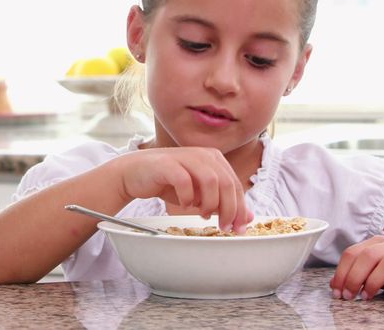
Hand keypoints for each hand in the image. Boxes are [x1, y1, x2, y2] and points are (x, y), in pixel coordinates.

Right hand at [112, 147, 251, 232]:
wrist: (135, 173)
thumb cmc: (168, 183)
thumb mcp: (199, 195)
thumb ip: (222, 202)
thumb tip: (247, 217)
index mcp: (214, 158)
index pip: (236, 184)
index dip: (240, 208)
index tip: (238, 228)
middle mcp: (202, 154)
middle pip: (227, 183)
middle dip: (229, 209)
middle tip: (224, 227)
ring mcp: (185, 157)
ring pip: (210, 181)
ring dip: (209, 203)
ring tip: (202, 213)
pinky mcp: (167, 164)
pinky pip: (185, 181)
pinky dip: (187, 197)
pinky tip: (184, 204)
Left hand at [330, 236, 383, 300]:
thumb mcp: (381, 266)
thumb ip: (361, 272)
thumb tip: (336, 286)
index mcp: (378, 243)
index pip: (352, 253)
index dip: (341, 272)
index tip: (336, 292)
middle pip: (367, 257)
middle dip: (353, 278)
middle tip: (349, 297)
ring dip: (374, 282)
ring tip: (367, 297)